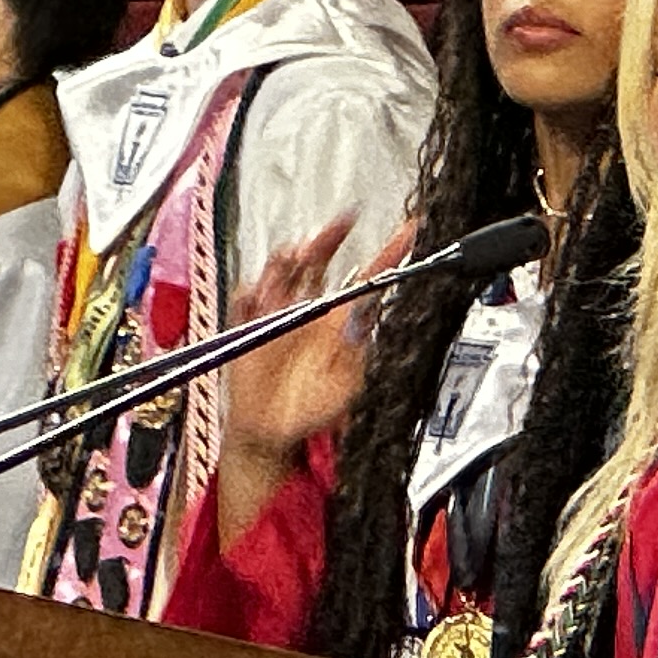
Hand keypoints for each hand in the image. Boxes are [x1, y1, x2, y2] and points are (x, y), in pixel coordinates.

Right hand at [214, 210, 381, 481]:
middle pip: (320, 260)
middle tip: (343, 222)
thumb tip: (363, 315)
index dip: (390, 252)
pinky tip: (261, 295)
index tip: (411, 230)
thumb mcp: (346, 386)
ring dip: (290, 257)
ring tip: (299, 256)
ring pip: (283, 269)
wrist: (271, 435)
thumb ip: (355, 350)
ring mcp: (278, 314)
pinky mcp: (249, 324)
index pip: (368, 279)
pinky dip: (253, 290)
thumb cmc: (312, 411)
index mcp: (340, 322)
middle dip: (330, 237)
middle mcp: (310, 310)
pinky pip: (246, 296)